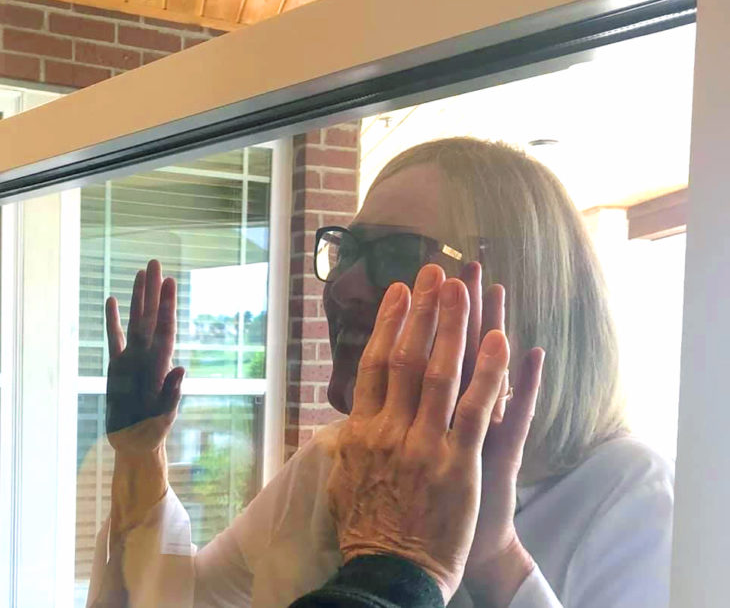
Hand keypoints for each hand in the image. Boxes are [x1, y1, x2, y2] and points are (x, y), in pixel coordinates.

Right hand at [104, 259, 184, 454]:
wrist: (135, 445)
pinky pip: (114, 338)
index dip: (167, 305)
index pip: (164, 329)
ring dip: (138, 298)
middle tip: (154, 262)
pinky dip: (113, 320)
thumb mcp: (163, 417)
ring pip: (134, 321)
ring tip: (139, 273)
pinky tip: (113, 300)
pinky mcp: (117, 367)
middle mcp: (147, 357)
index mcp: (159, 366)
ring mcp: (132, 359)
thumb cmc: (152, 434)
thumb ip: (171, 394)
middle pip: (151, 317)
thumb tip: (180, 368)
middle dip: (153, 290)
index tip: (169, 281)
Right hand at [327, 264, 534, 601]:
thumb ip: (347, 445)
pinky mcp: (458, 462)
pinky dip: (489, 370)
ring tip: (463, 285)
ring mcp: (424, 444)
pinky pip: (476, 407)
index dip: (387, 324)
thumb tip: (342, 422)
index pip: (374, 364)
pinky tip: (499, 337)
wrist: (390, 571)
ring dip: (452, 324)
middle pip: (406, 356)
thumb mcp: (344, 481)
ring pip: (440, 372)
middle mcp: (389, 430)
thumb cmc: (367, 530)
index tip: (398, 292)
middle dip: (421, 310)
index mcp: (362, 432)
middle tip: (432, 271)